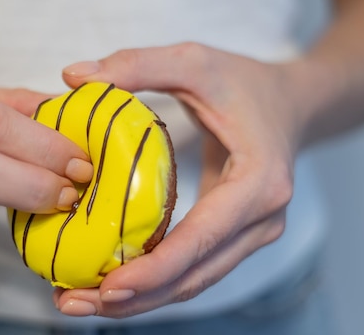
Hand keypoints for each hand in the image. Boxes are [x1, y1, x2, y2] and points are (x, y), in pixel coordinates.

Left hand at [53, 43, 312, 317]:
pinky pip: (191, 269)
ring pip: (191, 282)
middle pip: (194, 276)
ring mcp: (251, 236)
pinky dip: (151, 283)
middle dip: (134, 297)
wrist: (291, 104)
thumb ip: (136, 64)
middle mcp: (261, 221)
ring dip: (137, 299)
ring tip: (77, 302)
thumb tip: (72, 77)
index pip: (203, 239)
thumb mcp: (193, 62)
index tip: (107, 288)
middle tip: (71, 302)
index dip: (155, 270)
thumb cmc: (244, 83)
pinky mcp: (234, 238)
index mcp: (259, 183)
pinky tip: (107, 283)